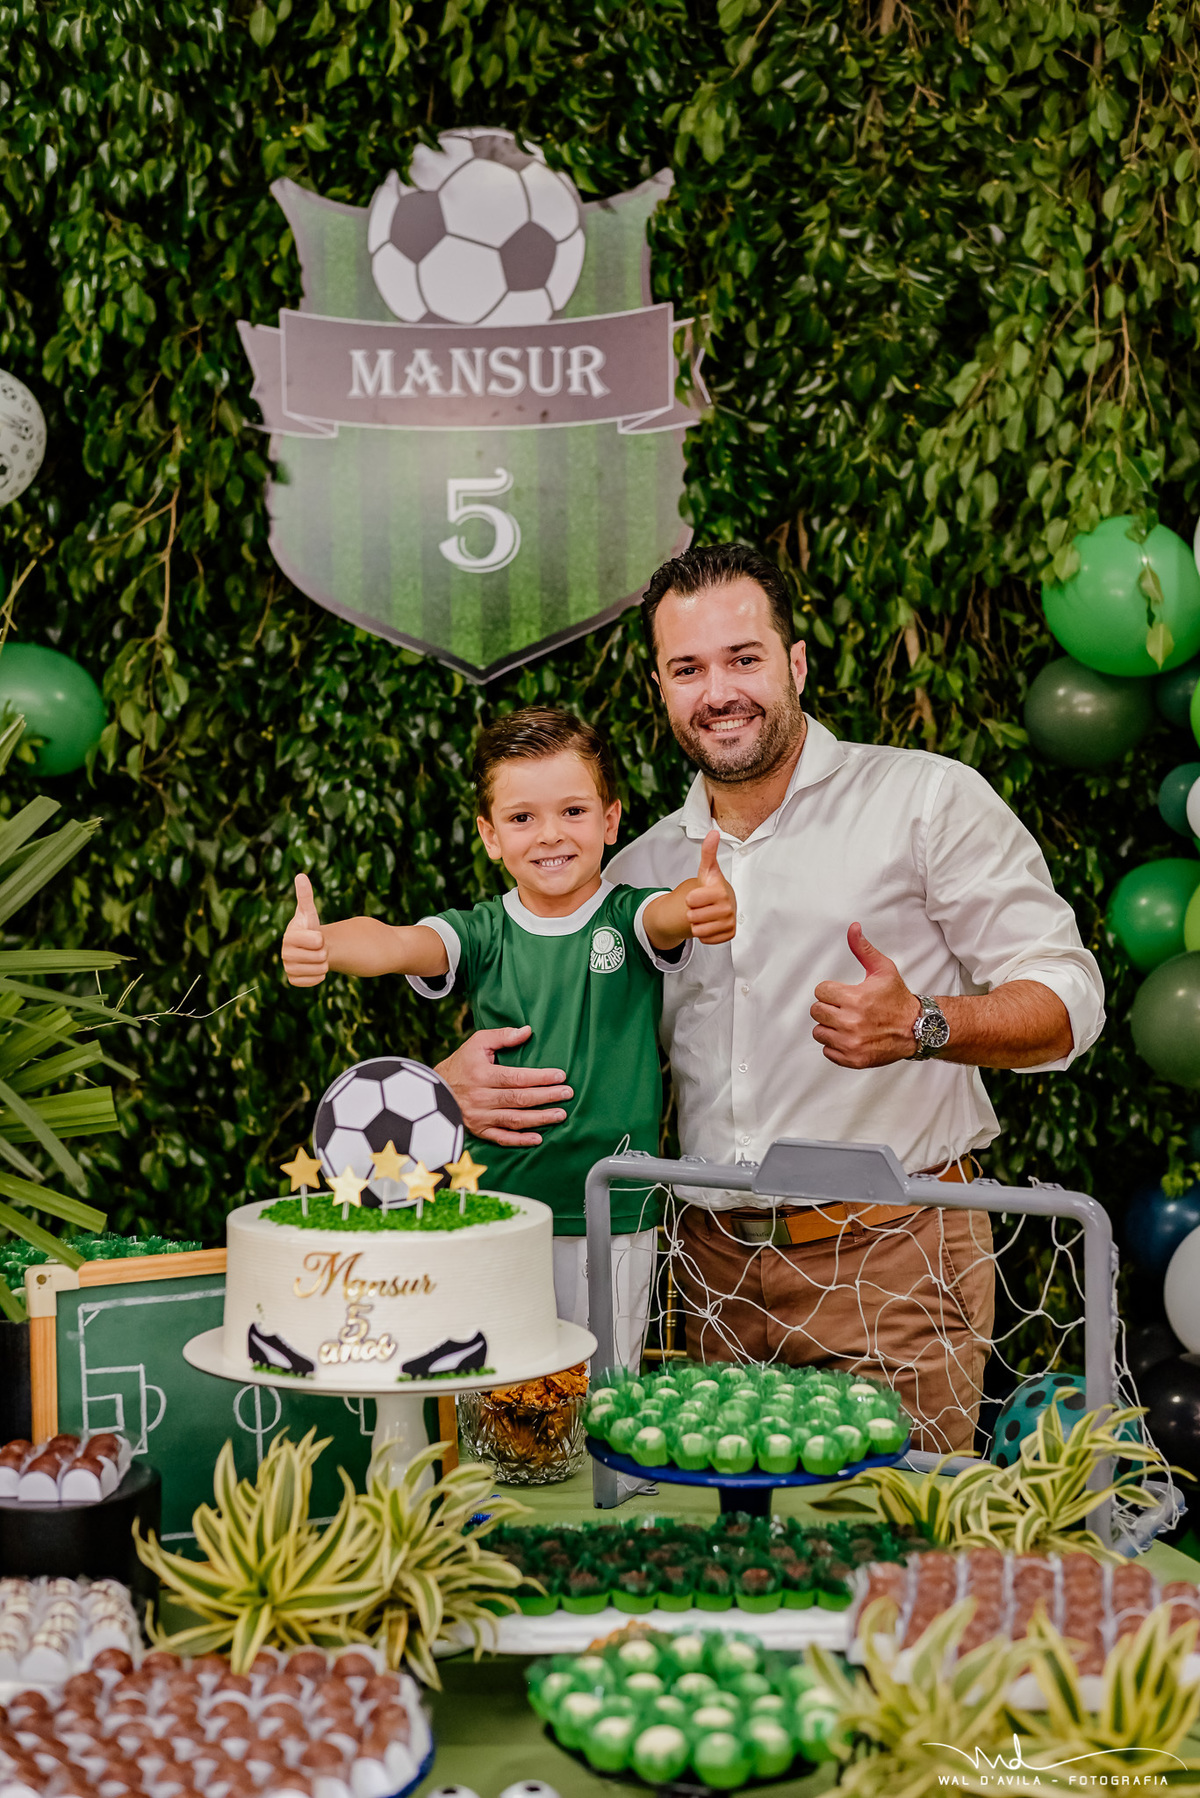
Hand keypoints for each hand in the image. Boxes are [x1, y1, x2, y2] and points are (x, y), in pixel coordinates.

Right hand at [282, 874, 327, 986]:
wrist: (311, 947)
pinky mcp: (293, 981)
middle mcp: (284, 954)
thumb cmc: (310, 927)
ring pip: (320, 970)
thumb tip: (301, 875)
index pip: (317, 941)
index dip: (321, 938)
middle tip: (316, 948)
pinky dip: (320, 976)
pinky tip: (314, 967)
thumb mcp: (309, 912)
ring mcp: (288, 968)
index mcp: (288, 936)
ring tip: (315, 956)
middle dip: (324, 952)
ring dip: (323, 964)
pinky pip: (315, 981)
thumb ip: (305, 895)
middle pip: (320, 957)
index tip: (316, 935)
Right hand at [435, 1025, 573, 1146]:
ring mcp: (479, 1116)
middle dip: (546, 1096)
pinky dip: (520, 1140)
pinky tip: (538, 1138)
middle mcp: (480, 1097)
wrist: (432, 1091)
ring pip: (514, 1119)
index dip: (540, 1077)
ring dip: (539, 1118)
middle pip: (519, 1098)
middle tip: (567, 1094)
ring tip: (561, 1114)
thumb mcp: (476, 1043)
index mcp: (481, 1074)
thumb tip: (528, 1031)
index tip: (560, 1075)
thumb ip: (502, 1036)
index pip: (516, 1077)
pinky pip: (501, 1137)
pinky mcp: (478, 1130)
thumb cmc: (460, 1064)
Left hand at [685, 829, 737, 944]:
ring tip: (705, 914)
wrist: (723, 902)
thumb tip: (713, 833)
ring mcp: (730, 922)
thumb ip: (708, 852)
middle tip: (702, 906)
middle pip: (693, 917)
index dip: (690, 898)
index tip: (698, 894)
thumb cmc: (712, 886)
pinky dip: (705, 934)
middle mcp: (728, 907)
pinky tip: (710, 923)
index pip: (691, 901)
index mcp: (721, 891)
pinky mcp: (730, 934)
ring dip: (697, 924)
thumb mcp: (707, 870)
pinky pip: (706, 940)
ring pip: (698, 931)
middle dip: (693, 912)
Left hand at [810, 923, 921, 1067]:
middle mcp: (851, 1022)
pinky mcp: (853, 1059)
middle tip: (844, 1008)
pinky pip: (828, 1052)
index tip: (842, 994)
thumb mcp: (883, 970)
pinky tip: (850, 1037)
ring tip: (847, 1023)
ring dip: (829, 1027)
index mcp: (855, 998)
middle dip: (828, 1008)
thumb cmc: (898, 999)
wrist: (917, 1029)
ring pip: (819, 1032)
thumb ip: (863, 949)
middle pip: (816, 1012)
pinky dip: (836, 1046)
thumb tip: (853, 928)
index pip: (820, 992)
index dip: (830, 991)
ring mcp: (851, 1043)